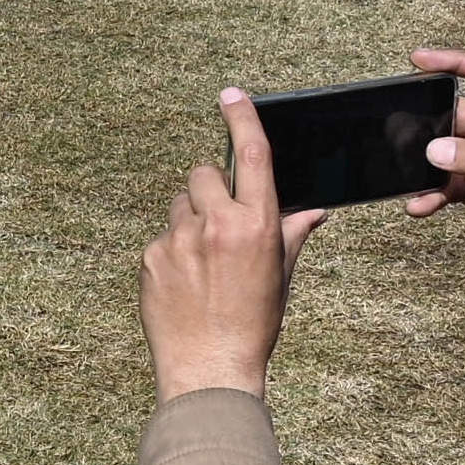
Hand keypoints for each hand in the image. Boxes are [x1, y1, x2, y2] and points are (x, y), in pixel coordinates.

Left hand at [141, 89, 323, 402]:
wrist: (210, 369)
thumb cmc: (253, 325)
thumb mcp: (281, 276)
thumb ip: (292, 234)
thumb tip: (314, 210)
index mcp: (257, 224)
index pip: (251, 153)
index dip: (242, 117)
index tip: (231, 95)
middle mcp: (217, 224)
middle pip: (205, 173)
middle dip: (211, 189)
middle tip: (220, 224)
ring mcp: (179, 239)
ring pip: (180, 204)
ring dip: (190, 219)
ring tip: (203, 262)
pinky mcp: (151, 256)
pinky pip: (162, 236)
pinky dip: (172, 250)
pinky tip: (184, 282)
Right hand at [401, 49, 464, 326]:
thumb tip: (434, 149)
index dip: (457, 62)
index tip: (419, 60)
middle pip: (458, 114)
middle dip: (429, 124)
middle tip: (401, 134)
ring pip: (444, 149)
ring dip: (425, 164)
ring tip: (409, 177)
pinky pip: (441, 183)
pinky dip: (428, 193)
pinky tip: (419, 206)